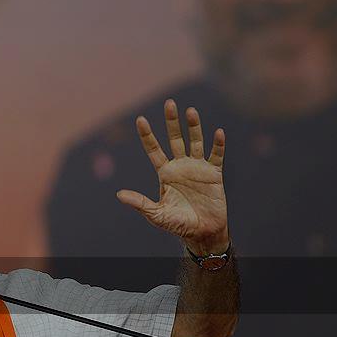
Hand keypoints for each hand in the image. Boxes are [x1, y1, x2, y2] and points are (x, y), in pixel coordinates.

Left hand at [116, 99, 228, 255]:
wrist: (203, 233)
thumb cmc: (178, 224)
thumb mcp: (156, 214)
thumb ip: (140, 204)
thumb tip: (118, 195)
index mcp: (165, 172)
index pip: (153, 149)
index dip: (147, 135)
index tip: (140, 119)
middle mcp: (180, 165)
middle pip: (175, 138)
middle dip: (172, 122)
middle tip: (169, 103)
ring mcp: (197, 167)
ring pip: (195, 142)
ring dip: (194, 127)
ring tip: (191, 111)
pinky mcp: (214, 173)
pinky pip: (216, 156)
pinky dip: (217, 144)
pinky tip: (218, 132)